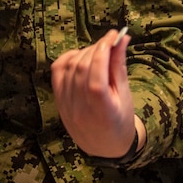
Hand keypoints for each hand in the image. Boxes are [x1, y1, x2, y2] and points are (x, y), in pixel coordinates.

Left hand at [51, 28, 140, 157]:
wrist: (105, 147)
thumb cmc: (120, 121)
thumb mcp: (125, 95)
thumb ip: (119, 66)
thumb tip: (121, 39)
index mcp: (100, 108)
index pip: (96, 71)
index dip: (104, 48)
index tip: (114, 35)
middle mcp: (79, 107)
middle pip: (82, 66)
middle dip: (96, 47)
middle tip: (109, 42)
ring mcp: (66, 105)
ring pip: (69, 66)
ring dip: (84, 52)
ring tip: (98, 51)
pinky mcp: (58, 102)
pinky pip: (57, 72)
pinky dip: (68, 59)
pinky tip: (80, 58)